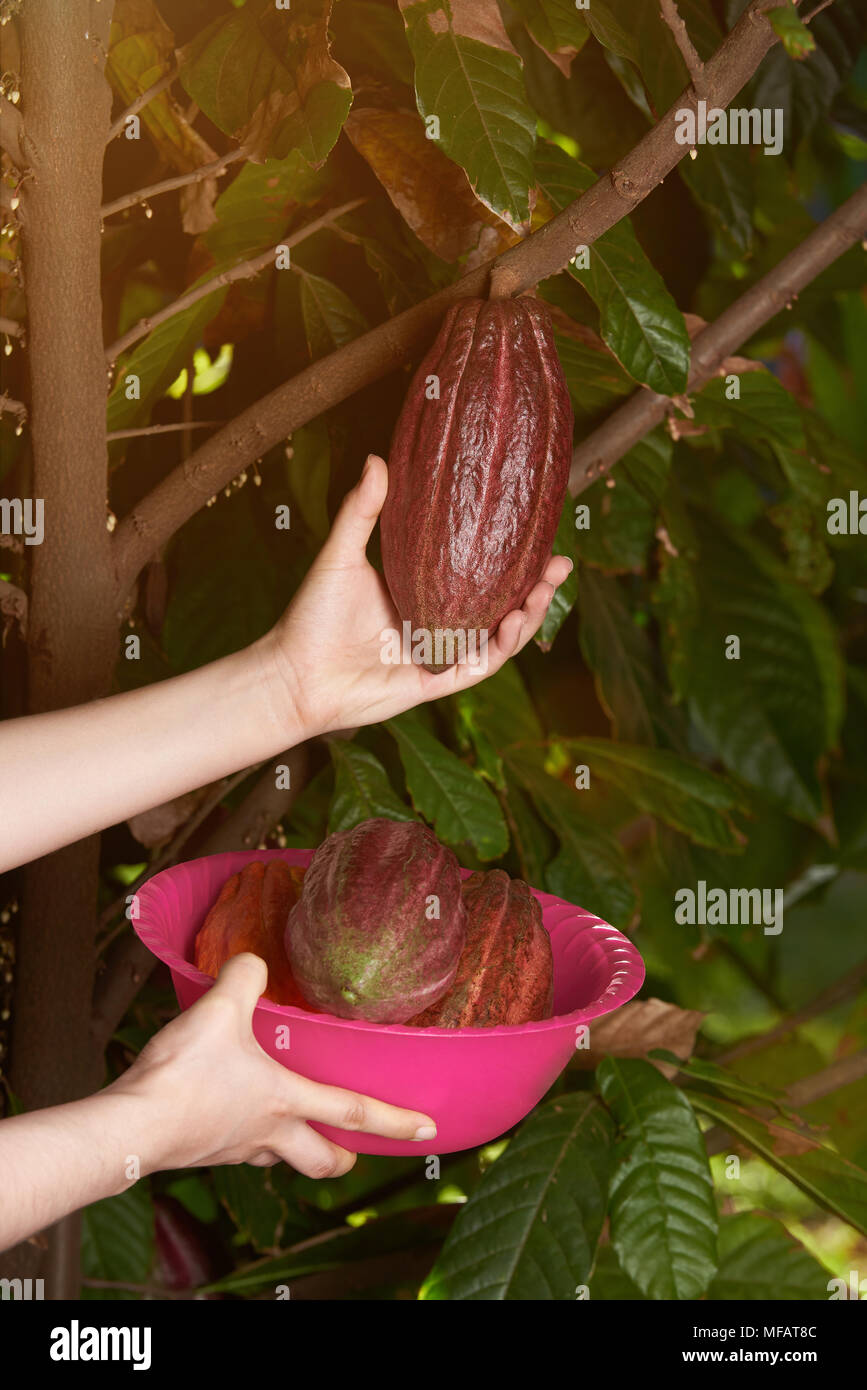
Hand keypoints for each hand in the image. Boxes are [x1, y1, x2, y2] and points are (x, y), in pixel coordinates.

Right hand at [113, 954, 437, 1179]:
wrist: (132, 1126)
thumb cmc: (183, 1075)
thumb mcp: (220, 1009)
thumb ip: (244, 978)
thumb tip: (252, 960)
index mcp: (285, 1100)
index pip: (354, 1113)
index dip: (397, 1121)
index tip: (429, 1130)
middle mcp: (268, 1132)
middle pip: (322, 1160)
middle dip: (344, 1159)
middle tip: (354, 1153)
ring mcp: (235, 1147)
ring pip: (280, 1157)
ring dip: (294, 1148)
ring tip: (293, 1126)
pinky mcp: (203, 1151)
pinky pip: (238, 1147)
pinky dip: (247, 1136)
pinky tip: (234, 1113)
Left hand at [262, 454, 572, 738]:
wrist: (293, 674)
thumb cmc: (312, 617)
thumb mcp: (341, 555)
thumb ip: (362, 510)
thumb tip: (378, 458)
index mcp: (423, 594)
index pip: (478, 574)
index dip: (511, 557)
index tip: (537, 532)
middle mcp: (437, 625)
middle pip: (500, 606)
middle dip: (536, 587)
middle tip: (561, 561)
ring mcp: (439, 655)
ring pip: (498, 638)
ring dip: (528, 615)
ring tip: (545, 588)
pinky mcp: (433, 682)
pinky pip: (477, 666)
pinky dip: (499, 647)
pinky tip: (515, 621)